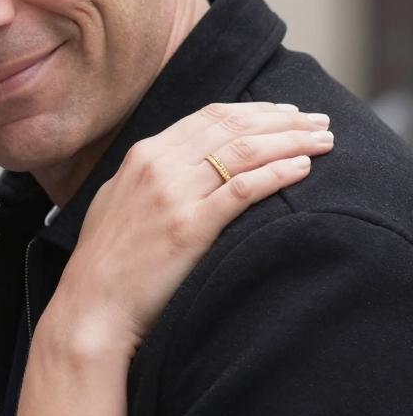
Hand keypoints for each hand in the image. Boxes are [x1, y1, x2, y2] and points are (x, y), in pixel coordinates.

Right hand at [38, 102, 333, 364]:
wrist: (91, 305)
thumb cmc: (105, 261)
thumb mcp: (117, 200)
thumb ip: (146, 176)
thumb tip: (179, 162)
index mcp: (142, 155)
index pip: (209, 116)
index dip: (254, 109)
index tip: (285, 111)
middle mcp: (157, 166)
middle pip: (233, 126)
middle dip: (283, 119)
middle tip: (318, 120)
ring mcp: (173, 195)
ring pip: (244, 151)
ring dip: (291, 141)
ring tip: (323, 140)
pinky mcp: (189, 228)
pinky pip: (242, 189)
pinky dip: (276, 174)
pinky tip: (302, 169)